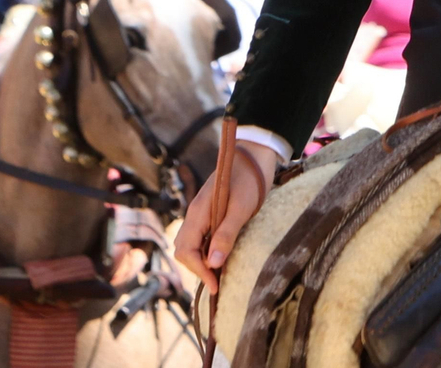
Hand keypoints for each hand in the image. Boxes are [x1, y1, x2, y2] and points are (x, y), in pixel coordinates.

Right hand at [173, 141, 278, 292]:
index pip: (186, 250)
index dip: (199, 271)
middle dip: (198, 269)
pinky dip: (207, 251)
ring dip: (202, 261)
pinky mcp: (211, 213)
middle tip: (219, 283)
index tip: (216, 285)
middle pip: (184, 250)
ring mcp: (201, 214)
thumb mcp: (241, 208)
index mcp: (198, 213)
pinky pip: (201, 237)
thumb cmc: (250, 179)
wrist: (256, 154)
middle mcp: (195, 215)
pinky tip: (221, 257)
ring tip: (220, 275)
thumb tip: (213, 263)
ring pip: (191, 245)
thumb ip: (226, 233)